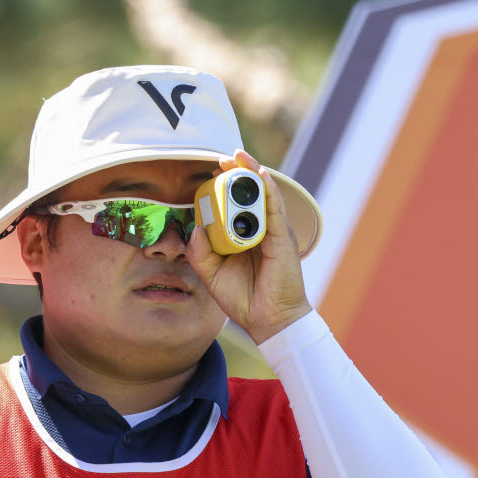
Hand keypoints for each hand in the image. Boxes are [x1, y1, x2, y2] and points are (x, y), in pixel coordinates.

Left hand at [187, 148, 311, 344]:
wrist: (268, 320)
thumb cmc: (243, 298)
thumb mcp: (212, 275)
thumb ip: (200, 253)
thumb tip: (195, 228)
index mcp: (243, 237)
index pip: (234, 206)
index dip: (223, 188)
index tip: (210, 174)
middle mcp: (260, 230)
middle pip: (250, 195)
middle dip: (237, 173)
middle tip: (222, 158)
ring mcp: (273, 232)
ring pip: (264, 195)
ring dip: (252, 173)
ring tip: (238, 156)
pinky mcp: (282, 238)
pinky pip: (275, 208)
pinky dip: (268, 189)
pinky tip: (259, 174)